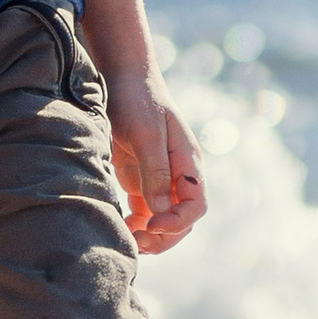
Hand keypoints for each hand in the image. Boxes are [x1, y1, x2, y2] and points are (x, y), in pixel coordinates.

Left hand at [104, 77, 208, 254]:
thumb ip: (155, 171)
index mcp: (187, 162)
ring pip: (163, 219)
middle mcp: (177, 174)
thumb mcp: (146, 133)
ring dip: (151, 235)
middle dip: (164, 237)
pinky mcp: (140, 178)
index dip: (177, 222)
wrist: (123, 76)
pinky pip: (145, 211)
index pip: (195, 205)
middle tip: (138, 242)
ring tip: (129, 240)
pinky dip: (136, 225)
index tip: (151, 225)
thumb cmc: (138, 99)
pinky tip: (122, 228)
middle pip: (182, 219)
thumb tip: (159, 210)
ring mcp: (159, 177)